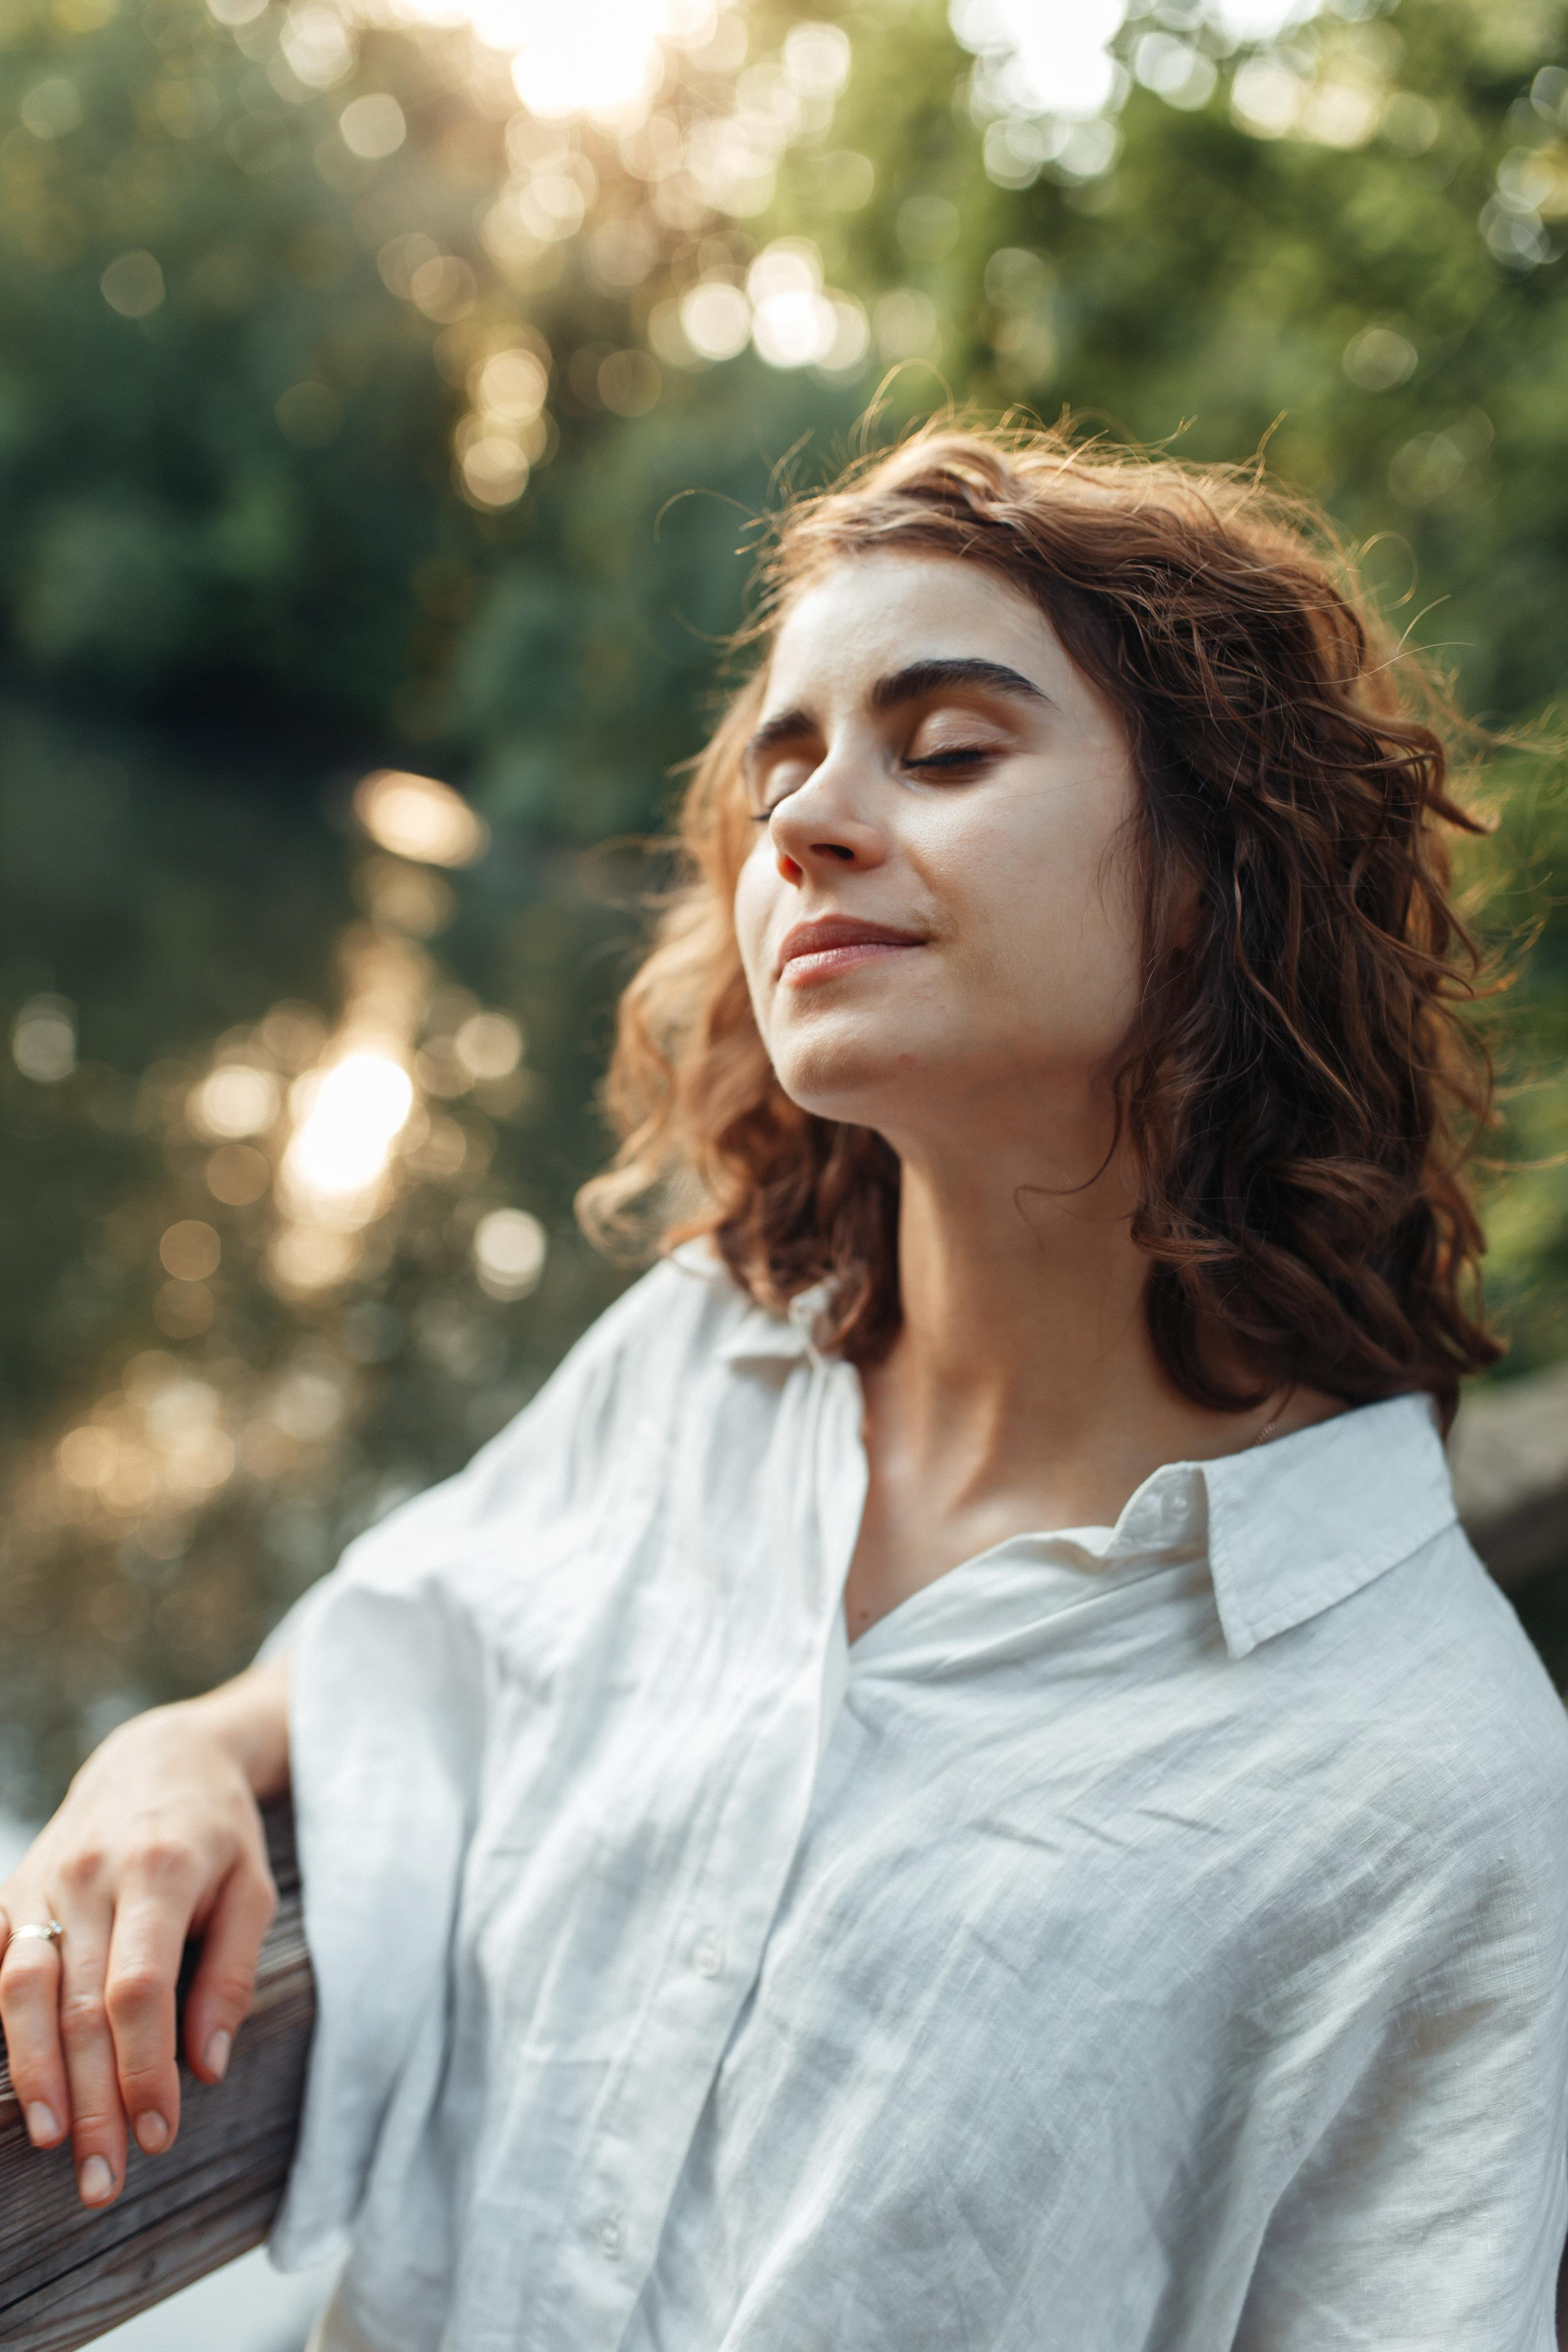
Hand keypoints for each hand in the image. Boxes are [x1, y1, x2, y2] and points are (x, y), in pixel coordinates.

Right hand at [0, 1655, 289, 2209]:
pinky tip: (18, 2083)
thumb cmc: (219, 1830)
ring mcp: (42, 1881)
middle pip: (78, 2007)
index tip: (158, 2134)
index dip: (143, 2068)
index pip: (139, 1989)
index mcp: (160, 1869)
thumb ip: (234, 1973)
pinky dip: (1, 2029)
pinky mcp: (11, 1891)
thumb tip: (207, 2067)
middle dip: (91, 2101)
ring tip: (54, 2143)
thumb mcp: (255, 1886)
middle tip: (104, 2181)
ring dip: (34, 2077)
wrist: (157, 1754)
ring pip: (22, 1993)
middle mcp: (91, 1876)